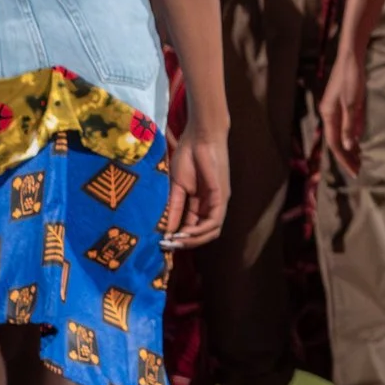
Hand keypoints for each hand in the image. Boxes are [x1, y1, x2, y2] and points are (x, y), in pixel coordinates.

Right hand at [161, 134, 228, 248]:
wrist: (198, 138)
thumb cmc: (188, 158)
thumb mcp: (176, 187)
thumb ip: (173, 208)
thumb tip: (165, 230)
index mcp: (200, 203)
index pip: (192, 227)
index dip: (179, 238)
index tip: (163, 243)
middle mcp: (211, 205)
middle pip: (204, 233)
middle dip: (186, 243)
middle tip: (168, 246)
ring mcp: (218, 201)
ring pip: (211, 230)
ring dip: (193, 240)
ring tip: (175, 242)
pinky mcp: (222, 196)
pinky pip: (215, 220)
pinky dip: (200, 230)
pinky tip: (185, 233)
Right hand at [316, 52, 364, 182]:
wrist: (351, 57)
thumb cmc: (352, 79)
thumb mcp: (353, 103)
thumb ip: (350, 125)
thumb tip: (349, 146)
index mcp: (329, 115)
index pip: (335, 143)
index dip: (344, 158)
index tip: (354, 172)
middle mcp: (329, 114)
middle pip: (337, 141)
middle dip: (346, 157)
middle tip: (358, 170)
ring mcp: (335, 109)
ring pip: (341, 134)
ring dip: (349, 148)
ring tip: (359, 160)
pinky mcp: (342, 104)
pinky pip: (345, 125)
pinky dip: (351, 136)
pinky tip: (358, 142)